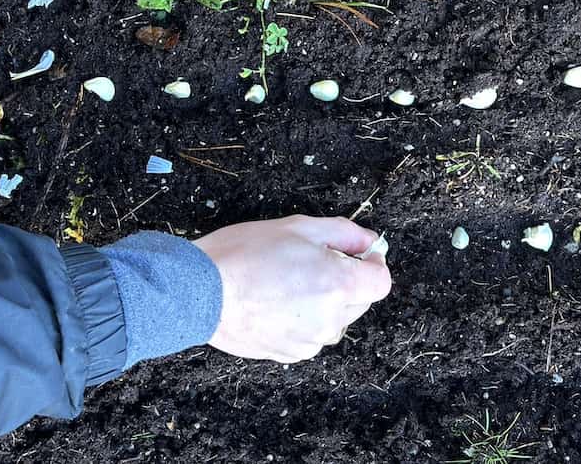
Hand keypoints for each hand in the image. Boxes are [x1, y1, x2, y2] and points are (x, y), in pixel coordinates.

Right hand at [194, 215, 391, 362]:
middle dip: (346, 280)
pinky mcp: (290, 353)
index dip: (373, 263)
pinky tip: (277, 300)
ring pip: (335, 319)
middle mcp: (330, 318)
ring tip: (289, 281)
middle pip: (360, 300)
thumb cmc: (244, 255)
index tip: (359, 254)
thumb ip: (345, 234)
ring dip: (325, 301)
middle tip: (312, 261)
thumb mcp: (300, 226)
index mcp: (338, 285)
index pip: (381, 281)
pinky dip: (304, 319)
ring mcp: (310, 340)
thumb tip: (370, 241)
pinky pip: (311, 335)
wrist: (199, 292)